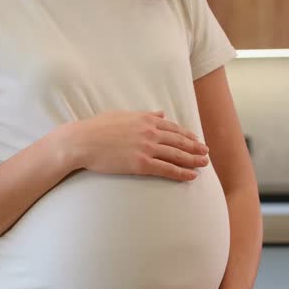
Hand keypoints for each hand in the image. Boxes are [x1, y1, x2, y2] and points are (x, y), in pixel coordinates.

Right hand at [54, 110, 209, 181]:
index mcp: (145, 119)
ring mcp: (147, 148)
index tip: (196, 140)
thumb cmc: (97, 128)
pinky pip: (167, 169)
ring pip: (177, 155)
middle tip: (206, 152)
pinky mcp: (141, 164)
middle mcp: (150, 132)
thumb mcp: (122, 115)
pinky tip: (191, 176)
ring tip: (204, 164)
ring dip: (193, 160)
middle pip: (179, 141)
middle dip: (195, 147)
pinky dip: (182, 173)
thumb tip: (160, 113)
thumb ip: (144, 115)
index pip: (172, 127)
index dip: (187, 135)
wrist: (82, 141)